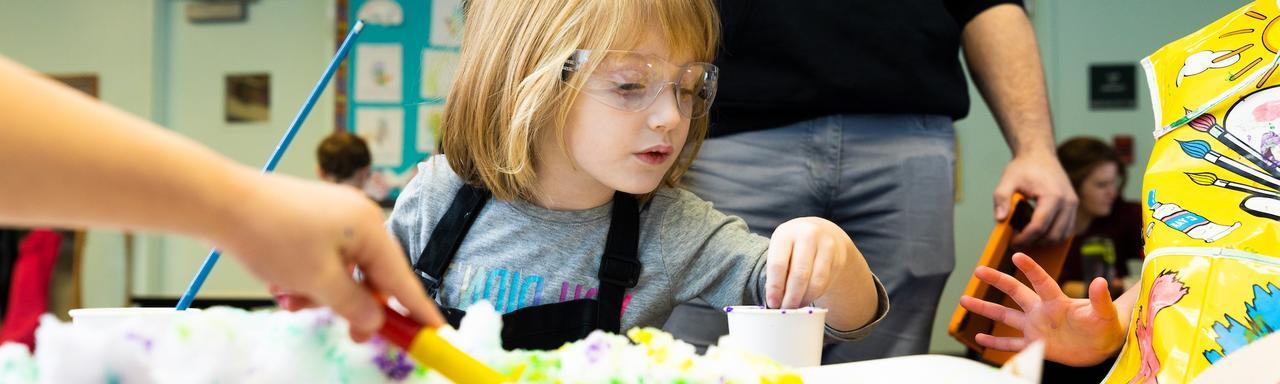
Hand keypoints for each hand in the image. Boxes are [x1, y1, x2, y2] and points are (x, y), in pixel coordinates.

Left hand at [214, 172, 443, 339]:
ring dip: (326, 293)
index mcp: (369, 228)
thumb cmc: (273, 237)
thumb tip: (375, 321)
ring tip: (295, 300)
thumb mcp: (318, 282)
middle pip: (373, 275)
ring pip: (345, 270)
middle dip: (357, 306)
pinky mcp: (311, 219)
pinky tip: (287, 286)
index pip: (403, 278)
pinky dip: (311, 278)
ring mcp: (334, 216)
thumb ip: (354, 306)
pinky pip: (325, 258)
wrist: (222, 203)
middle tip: (353, 337)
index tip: (436, 331)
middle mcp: (358, 218)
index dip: (419, 309)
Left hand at [764, 217, 851, 308]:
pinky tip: (807, 298)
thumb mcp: (781, 249)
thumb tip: (774, 301)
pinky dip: (815, 295)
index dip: (775, 287)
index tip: (772, 303)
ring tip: (796, 306)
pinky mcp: (839, 258)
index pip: (778, 264)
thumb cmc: (794, 246)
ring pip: (815, 282)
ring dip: (804, 299)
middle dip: (791, 297)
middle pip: (799, 274)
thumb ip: (777, 270)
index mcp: (786, 233)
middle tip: (785, 310)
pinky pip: (826, 283)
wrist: (823, 232)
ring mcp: (826, 246)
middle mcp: (807, 236)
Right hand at [959, 253, 1124, 365]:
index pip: (1041, 281)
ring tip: (964, 300)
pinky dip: (995, 342)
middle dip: (997, 280)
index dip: (1030, 269)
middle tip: (979, 270)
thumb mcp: (1105, 315)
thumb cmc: (1106, 327)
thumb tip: (1101, 281)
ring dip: (985, 308)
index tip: (1017, 254)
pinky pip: (1011, 343)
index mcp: (1057, 302)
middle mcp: (1041, 311)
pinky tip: (979, 337)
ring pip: (1005, 316)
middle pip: (1015, 292)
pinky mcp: (1035, 344)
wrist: (1102, 346)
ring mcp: (1035, 327)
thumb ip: (1100, 299)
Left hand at [993, 151, 1077, 245]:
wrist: (1039, 154)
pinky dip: (1053, 235)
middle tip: (1018, 243)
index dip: (1025, 238)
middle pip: (1053, 235)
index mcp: (1052, 195)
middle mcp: (1067, 201)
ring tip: (1027, 237)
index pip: (1039, 226)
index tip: (1013, 242)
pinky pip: (1067, 229)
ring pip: (1063, 235)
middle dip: (1035, 242)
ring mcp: (1073, 204)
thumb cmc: (1024, 167)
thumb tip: (1000, 219)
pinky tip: (1038, 232)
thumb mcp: (1007, 180)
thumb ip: (1001, 198)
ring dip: (1045, 241)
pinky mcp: (1073, 206)